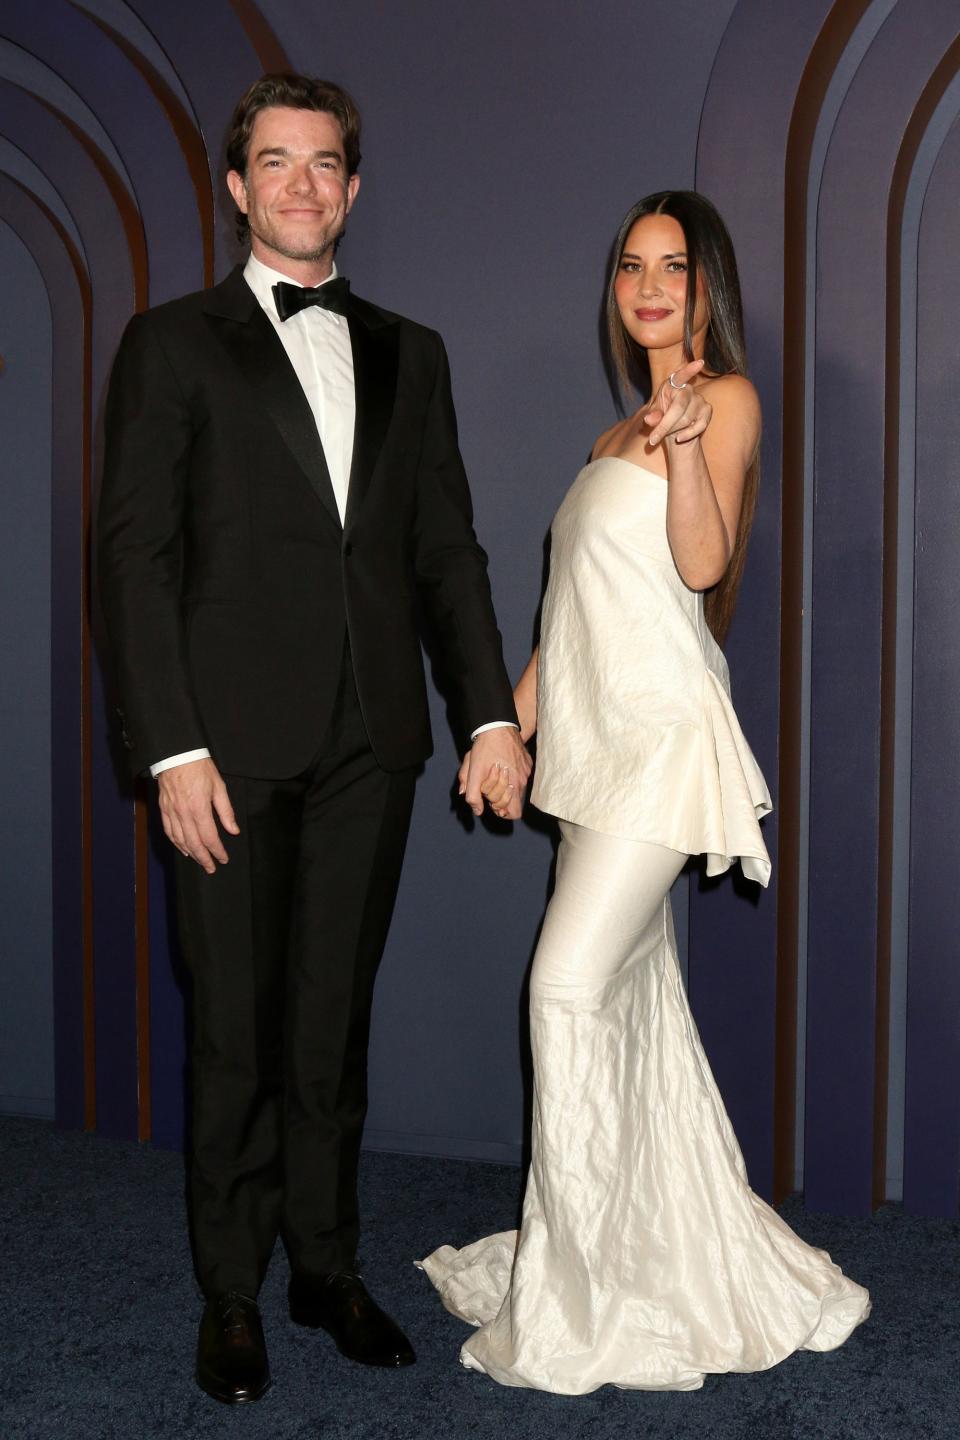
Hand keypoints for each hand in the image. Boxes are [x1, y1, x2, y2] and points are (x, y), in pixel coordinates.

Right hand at [156, 757, 238, 872]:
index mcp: (199, 808)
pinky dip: (176, 843)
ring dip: (190, 853)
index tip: (223, 858)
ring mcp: (171, 812)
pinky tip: (182, 848)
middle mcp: (183, 814)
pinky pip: (169, 831)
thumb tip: (233, 830)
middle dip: (204, 859)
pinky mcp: (164, 809)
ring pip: (180, 840)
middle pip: (194, 844)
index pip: (209, 838)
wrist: (176, 754)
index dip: (217, 851)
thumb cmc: (199, 767)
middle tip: (211, 868)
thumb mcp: (219, 786)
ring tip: (199, 861)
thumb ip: (226, 811)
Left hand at [458, 727, 531, 820]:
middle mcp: (523, 780)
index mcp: (512, 785)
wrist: (497, 725)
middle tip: (488, 786)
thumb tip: (478, 811)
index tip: (491, 802)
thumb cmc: (485, 748)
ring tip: (493, 773)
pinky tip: (501, 763)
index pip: (514, 813)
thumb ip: (473, 795)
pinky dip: (511, 775)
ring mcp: (526, 770)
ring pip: (517, 788)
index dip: (501, 811)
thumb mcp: (473, 772)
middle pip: (514, 801)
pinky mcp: (527, 762)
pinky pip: (520, 776)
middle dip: (499, 798)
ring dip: (505, 786)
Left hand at [644, 358, 709, 447]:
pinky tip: (679, 438)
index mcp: (673, 384)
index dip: (690, 370)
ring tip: (667, 434)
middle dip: (665, 426)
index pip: (681, 376)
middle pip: (678, 407)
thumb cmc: (663, 417)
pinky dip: (687, 435)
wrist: (675, 430)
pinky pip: (699, 425)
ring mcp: (699, 400)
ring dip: (673, 431)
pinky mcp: (707, 411)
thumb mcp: (654, 415)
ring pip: (686, 419)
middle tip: (652, 440)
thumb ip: (652, 416)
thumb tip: (649, 419)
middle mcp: (688, 389)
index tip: (700, 364)